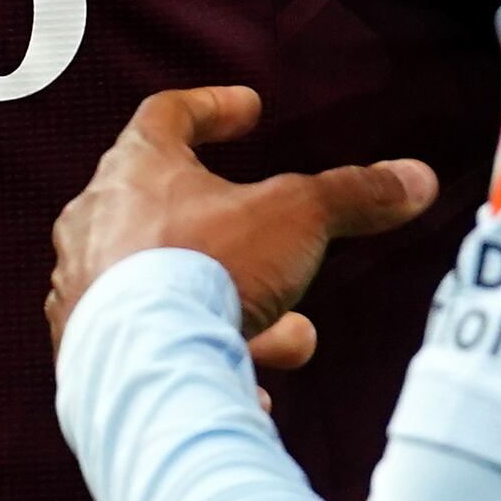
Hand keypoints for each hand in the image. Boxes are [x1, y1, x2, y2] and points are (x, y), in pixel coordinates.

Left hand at [47, 86, 439, 377]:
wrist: (144, 366)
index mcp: (135, 169)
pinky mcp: (87, 353)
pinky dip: (202, 361)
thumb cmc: (208, 269)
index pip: (167, 115)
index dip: (213, 107)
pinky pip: (152, 348)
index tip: (248, 110)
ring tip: (293, 336)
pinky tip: (250, 392)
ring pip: (168, 288)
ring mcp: (84, 291)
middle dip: (243, 236)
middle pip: (172, 210)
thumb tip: (415, 179)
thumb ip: (353, 194)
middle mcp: (97, 224)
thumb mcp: (298, 217)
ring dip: (237, 308)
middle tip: (284, 252)